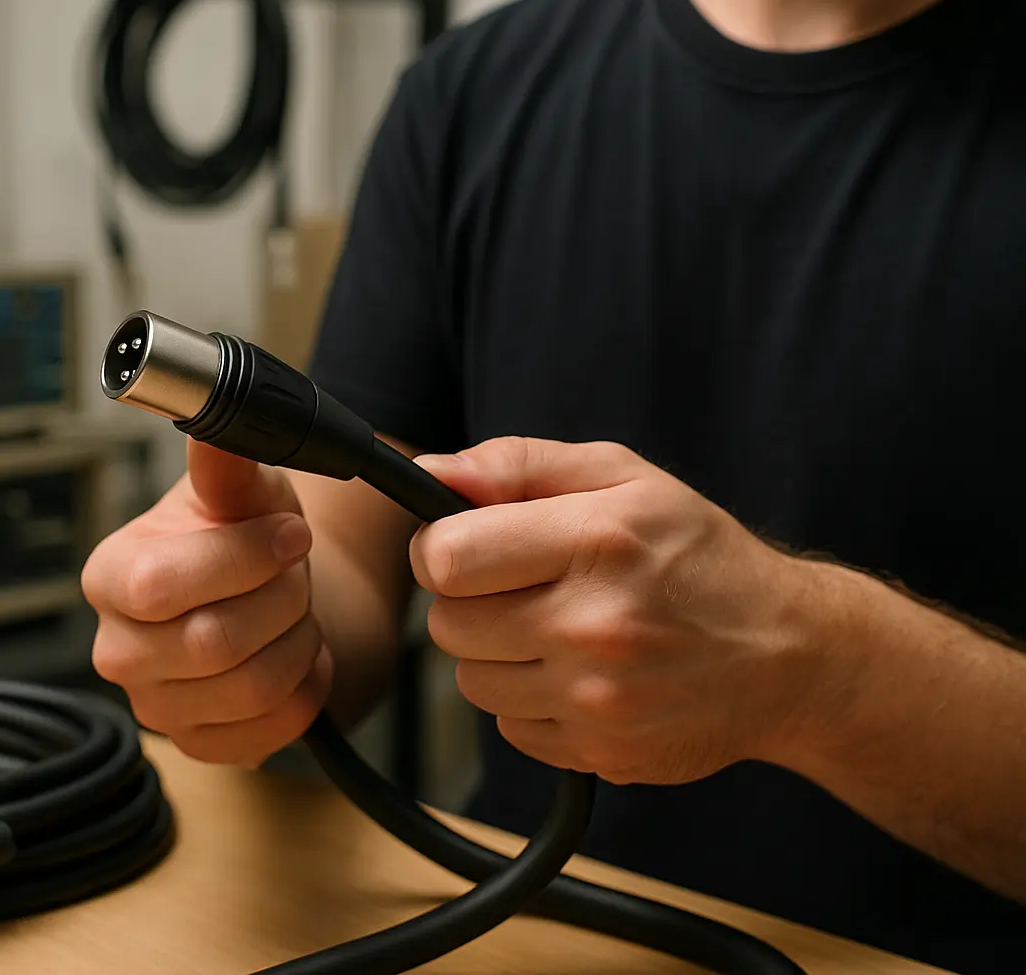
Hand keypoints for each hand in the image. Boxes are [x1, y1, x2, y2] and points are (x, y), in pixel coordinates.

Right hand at [82, 439, 332, 767]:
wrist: (260, 596)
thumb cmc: (239, 538)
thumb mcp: (239, 490)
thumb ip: (225, 459)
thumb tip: (211, 412)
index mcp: (111, 578)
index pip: (160, 585)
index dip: (242, 559)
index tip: (289, 533)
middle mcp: (119, 650)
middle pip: (215, 642)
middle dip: (282, 598)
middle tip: (296, 572)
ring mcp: (157, 707)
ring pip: (255, 687)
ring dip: (300, 640)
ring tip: (294, 610)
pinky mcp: (202, 746)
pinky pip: (276, 726)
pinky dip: (307, 685)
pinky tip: (295, 652)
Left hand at [411, 437, 819, 784]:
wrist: (791, 655)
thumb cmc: (697, 554)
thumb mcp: (622, 478)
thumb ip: (518, 465)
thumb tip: (428, 473)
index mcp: (597, 541)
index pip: (446, 557)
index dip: (442, 548)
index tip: (469, 546)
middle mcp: (596, 625)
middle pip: (449, 623)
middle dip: (472, 602)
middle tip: (525, 589)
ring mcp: (599, 699)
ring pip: (471, 681)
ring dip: (499, 656)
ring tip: (558, 632)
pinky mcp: (603, 753)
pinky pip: (511, 728)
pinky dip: (533, 703)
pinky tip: (581, 676)